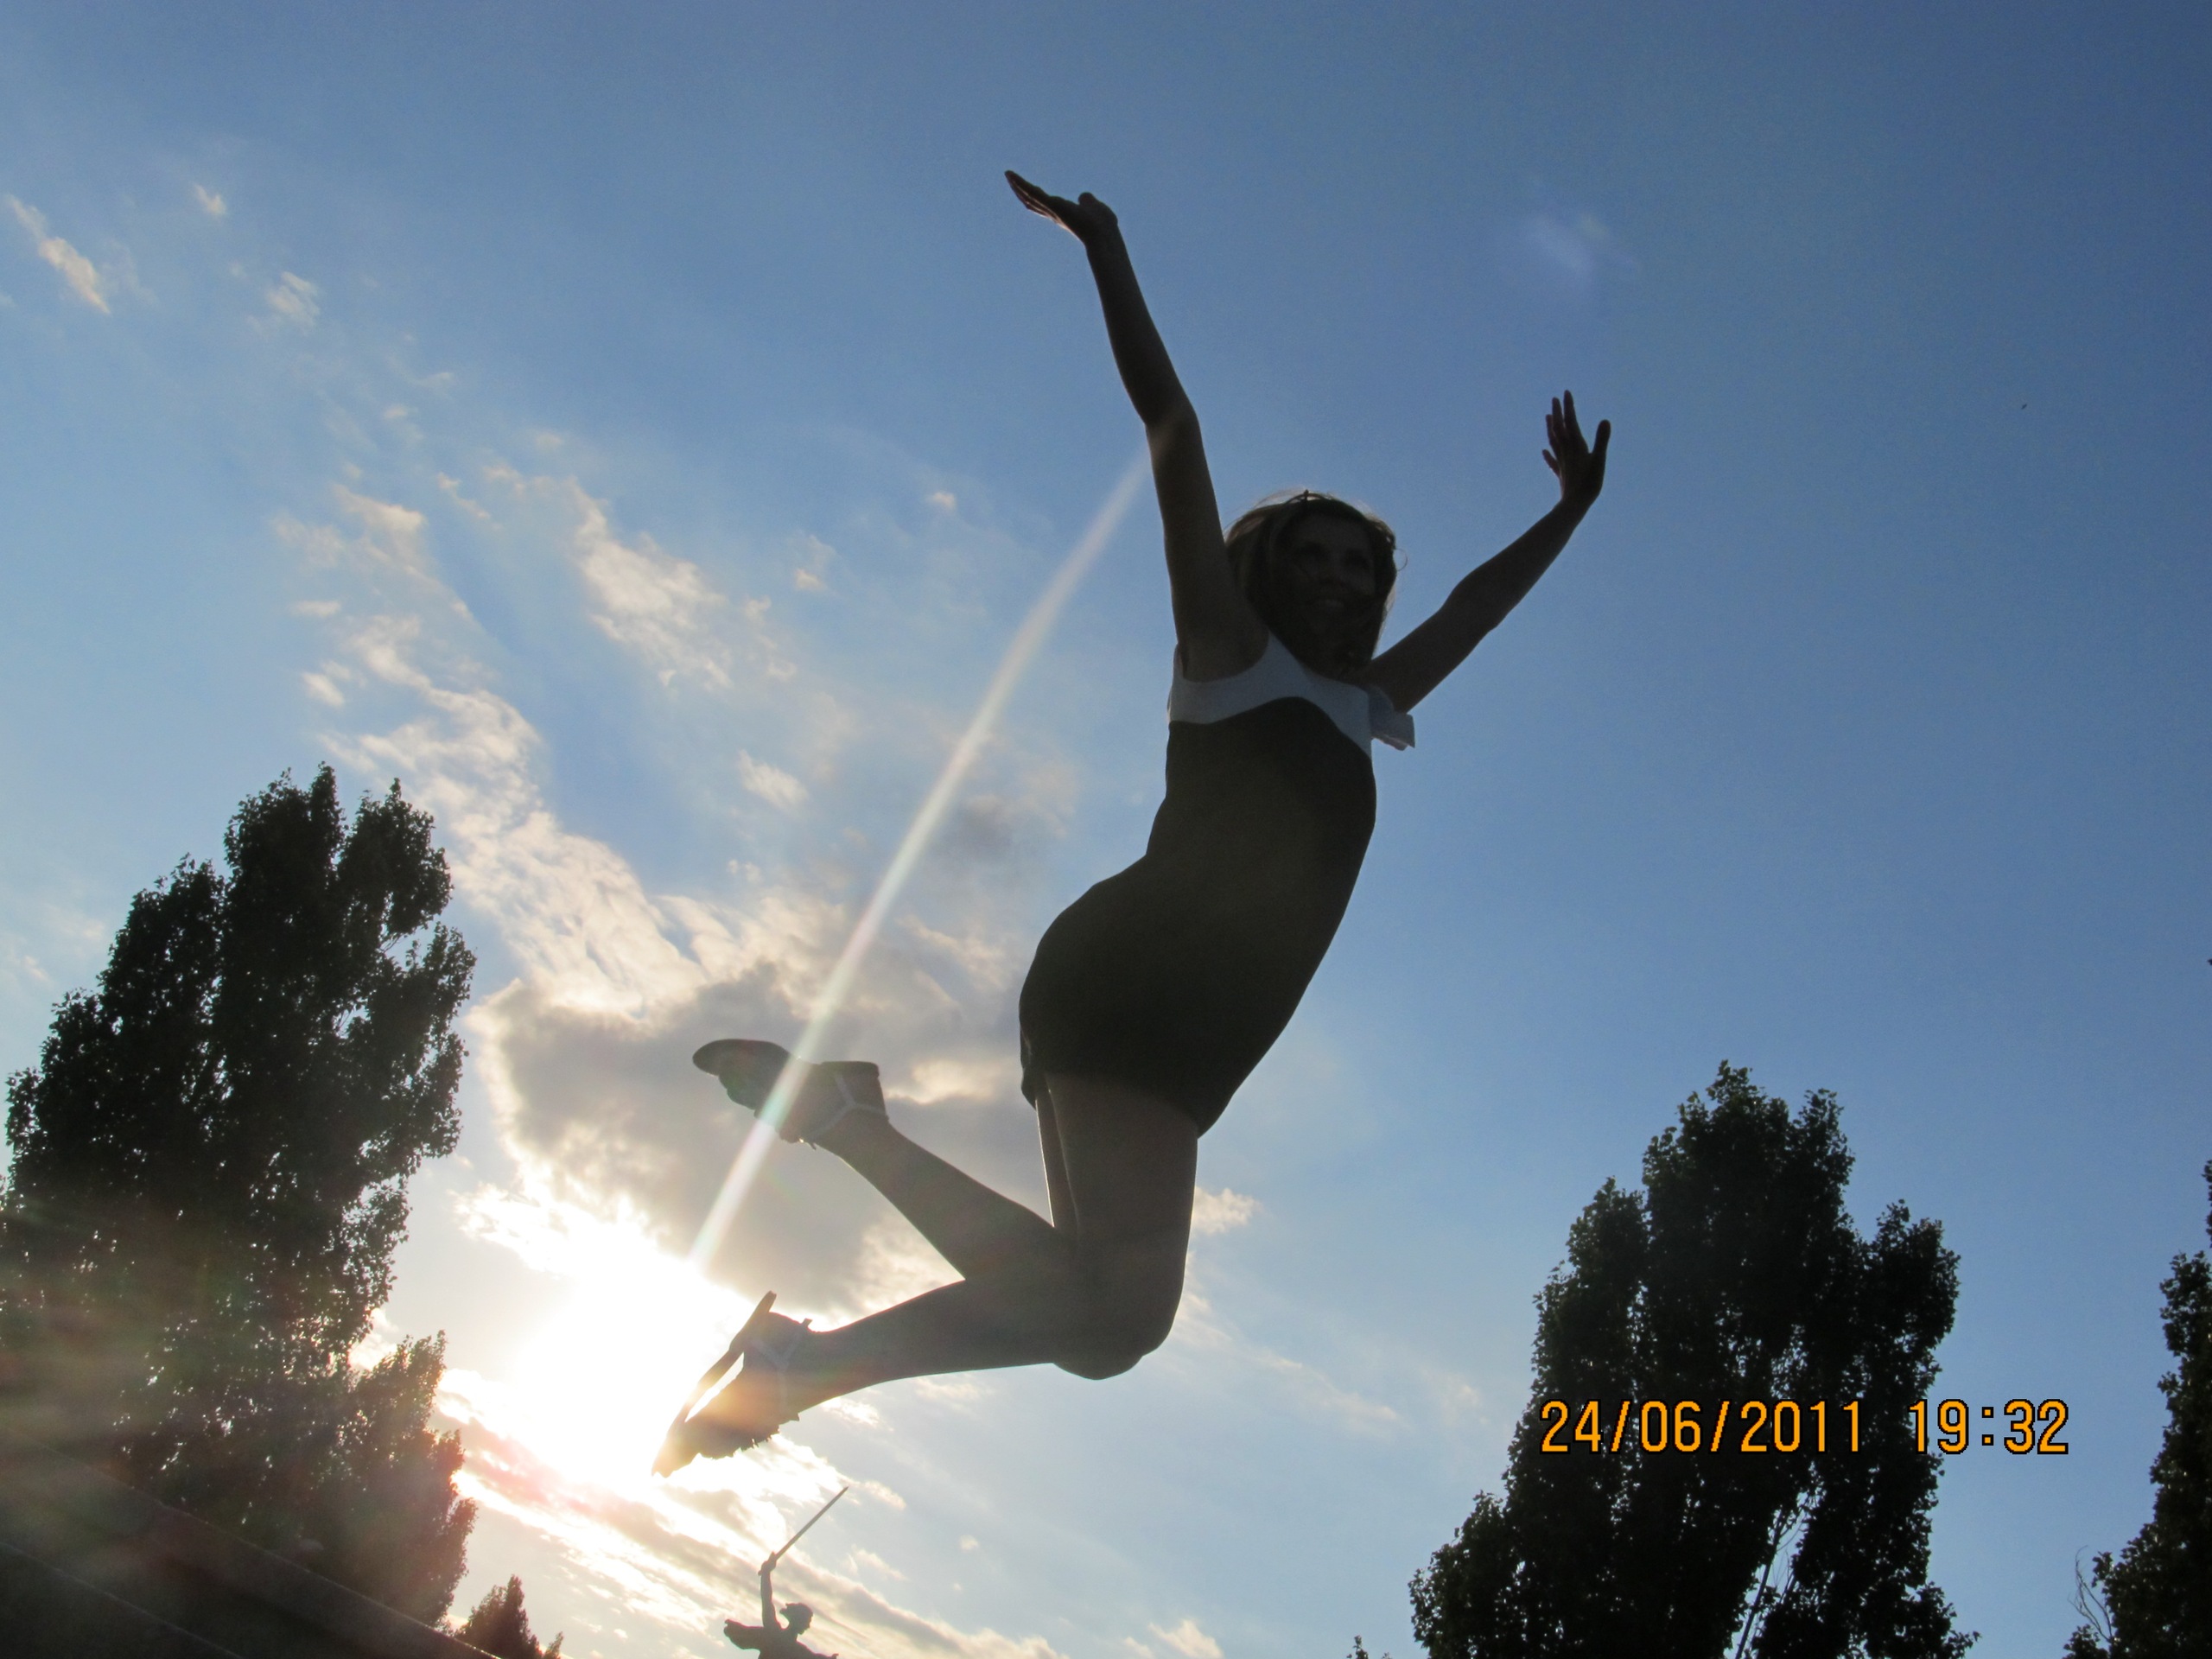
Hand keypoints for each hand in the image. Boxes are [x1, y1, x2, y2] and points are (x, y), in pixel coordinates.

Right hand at [1006, 170, 1120, 247]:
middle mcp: (1054, 214)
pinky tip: (1012, 175)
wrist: (1103, 233)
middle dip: (1020, 191)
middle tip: (1011, 179)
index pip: (1043, 205)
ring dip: (1017, 185)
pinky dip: (1021, 183)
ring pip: (1029, 196)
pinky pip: (1032, 192)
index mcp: (1063, 213)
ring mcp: (1051, 209)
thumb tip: (1083, 196)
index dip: (1033, 197)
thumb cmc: (1101, 224)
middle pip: (1032, 202)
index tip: (1026, 189)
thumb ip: (1087, 201)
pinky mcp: (1052, 205)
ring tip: (1008, 175)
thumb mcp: (1093, 207)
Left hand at [1543, 391, 1609, 511]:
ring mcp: (1562, 462)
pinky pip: (1552, 461)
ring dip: (1550, 428)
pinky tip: (1544, 451)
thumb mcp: (1599, 461)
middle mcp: (1566, 451)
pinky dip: (1548, 453)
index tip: (1565, 392)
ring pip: (1553, 441)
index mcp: (1576, 446)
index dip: (1568, 406)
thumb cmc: (1589, 484)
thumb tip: (1605, 421)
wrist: (1574, 505)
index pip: (1571, 421)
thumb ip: (1602, 440)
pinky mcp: (1561, 473)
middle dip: (1557, 413)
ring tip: (1547, 417)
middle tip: (1554, 399)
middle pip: (1559, 428)